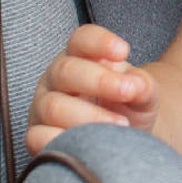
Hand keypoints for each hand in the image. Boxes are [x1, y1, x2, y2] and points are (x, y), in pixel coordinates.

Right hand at [27, 24, 157, 154]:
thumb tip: (137, 85)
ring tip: (121, 125)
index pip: (82, 39)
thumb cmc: (128, 107)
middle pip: (66, 70)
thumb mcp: (144, 93)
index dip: (99, 42)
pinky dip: (63, 140)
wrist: (122, 140)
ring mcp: (43, 108)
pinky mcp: (37, 137)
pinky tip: (88, 144)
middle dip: (100, 81)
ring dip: (90, 116)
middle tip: (128, 92)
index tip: (124, 51)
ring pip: (53, 106)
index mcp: (81, 57)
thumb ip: (143, 85)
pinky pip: (38, 137)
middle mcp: (57, 79)